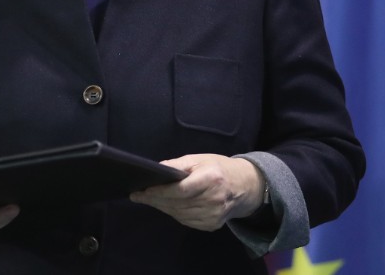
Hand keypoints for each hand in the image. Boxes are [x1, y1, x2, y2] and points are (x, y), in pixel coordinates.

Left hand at [129, 153, 263, 230]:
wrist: (246, 186)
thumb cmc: (220, 168)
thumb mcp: (200, 159)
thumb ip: (178, 164)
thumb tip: (156, 169)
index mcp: (212, 179)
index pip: (180, 190)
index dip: (158, 192)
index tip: (141, 191)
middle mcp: (214, 200)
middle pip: (177, 204)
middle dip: (155, 200)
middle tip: (138, 196)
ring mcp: (214, 215)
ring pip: (179, 214)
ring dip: (162, 207)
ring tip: (149, 199)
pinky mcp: (212, 225)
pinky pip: (186, 221)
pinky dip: (174, 213)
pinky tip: (166, 206)